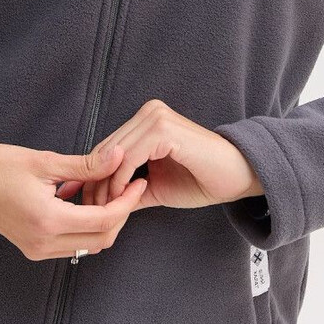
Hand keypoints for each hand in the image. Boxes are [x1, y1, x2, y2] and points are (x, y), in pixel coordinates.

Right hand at [0, 141, 147, 261]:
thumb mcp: (44, 161)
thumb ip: (85, 165)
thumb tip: (119, 156)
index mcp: (47, 219)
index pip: (104, 219)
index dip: (127, 202)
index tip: (137, 181)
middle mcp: (43, 242)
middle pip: (102, 240)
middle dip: (121, 215)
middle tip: (129, 187)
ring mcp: (37, 250)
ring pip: (89, 245)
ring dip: (106, 223)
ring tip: (111, 193)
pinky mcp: (33, 248)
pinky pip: (72, 244)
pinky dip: (87, 227)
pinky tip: (88, 202)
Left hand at [54, 99, 263, 210]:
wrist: (237, 177)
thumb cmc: (200, 179)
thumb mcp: (154, 185)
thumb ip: (126, 188)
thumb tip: (95, 202)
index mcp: (145, 119)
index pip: (107, 148)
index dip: (93, 176)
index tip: (85, 202)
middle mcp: (149, 112)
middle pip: (107, 150)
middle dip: (95, 183)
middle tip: (88, 210)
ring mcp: (156, 117)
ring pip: (114, 155)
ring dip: (106, 186)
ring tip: (103, 210)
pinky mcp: (164, 129)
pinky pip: (130, 158)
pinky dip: (121, 181)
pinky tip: (120, 199)